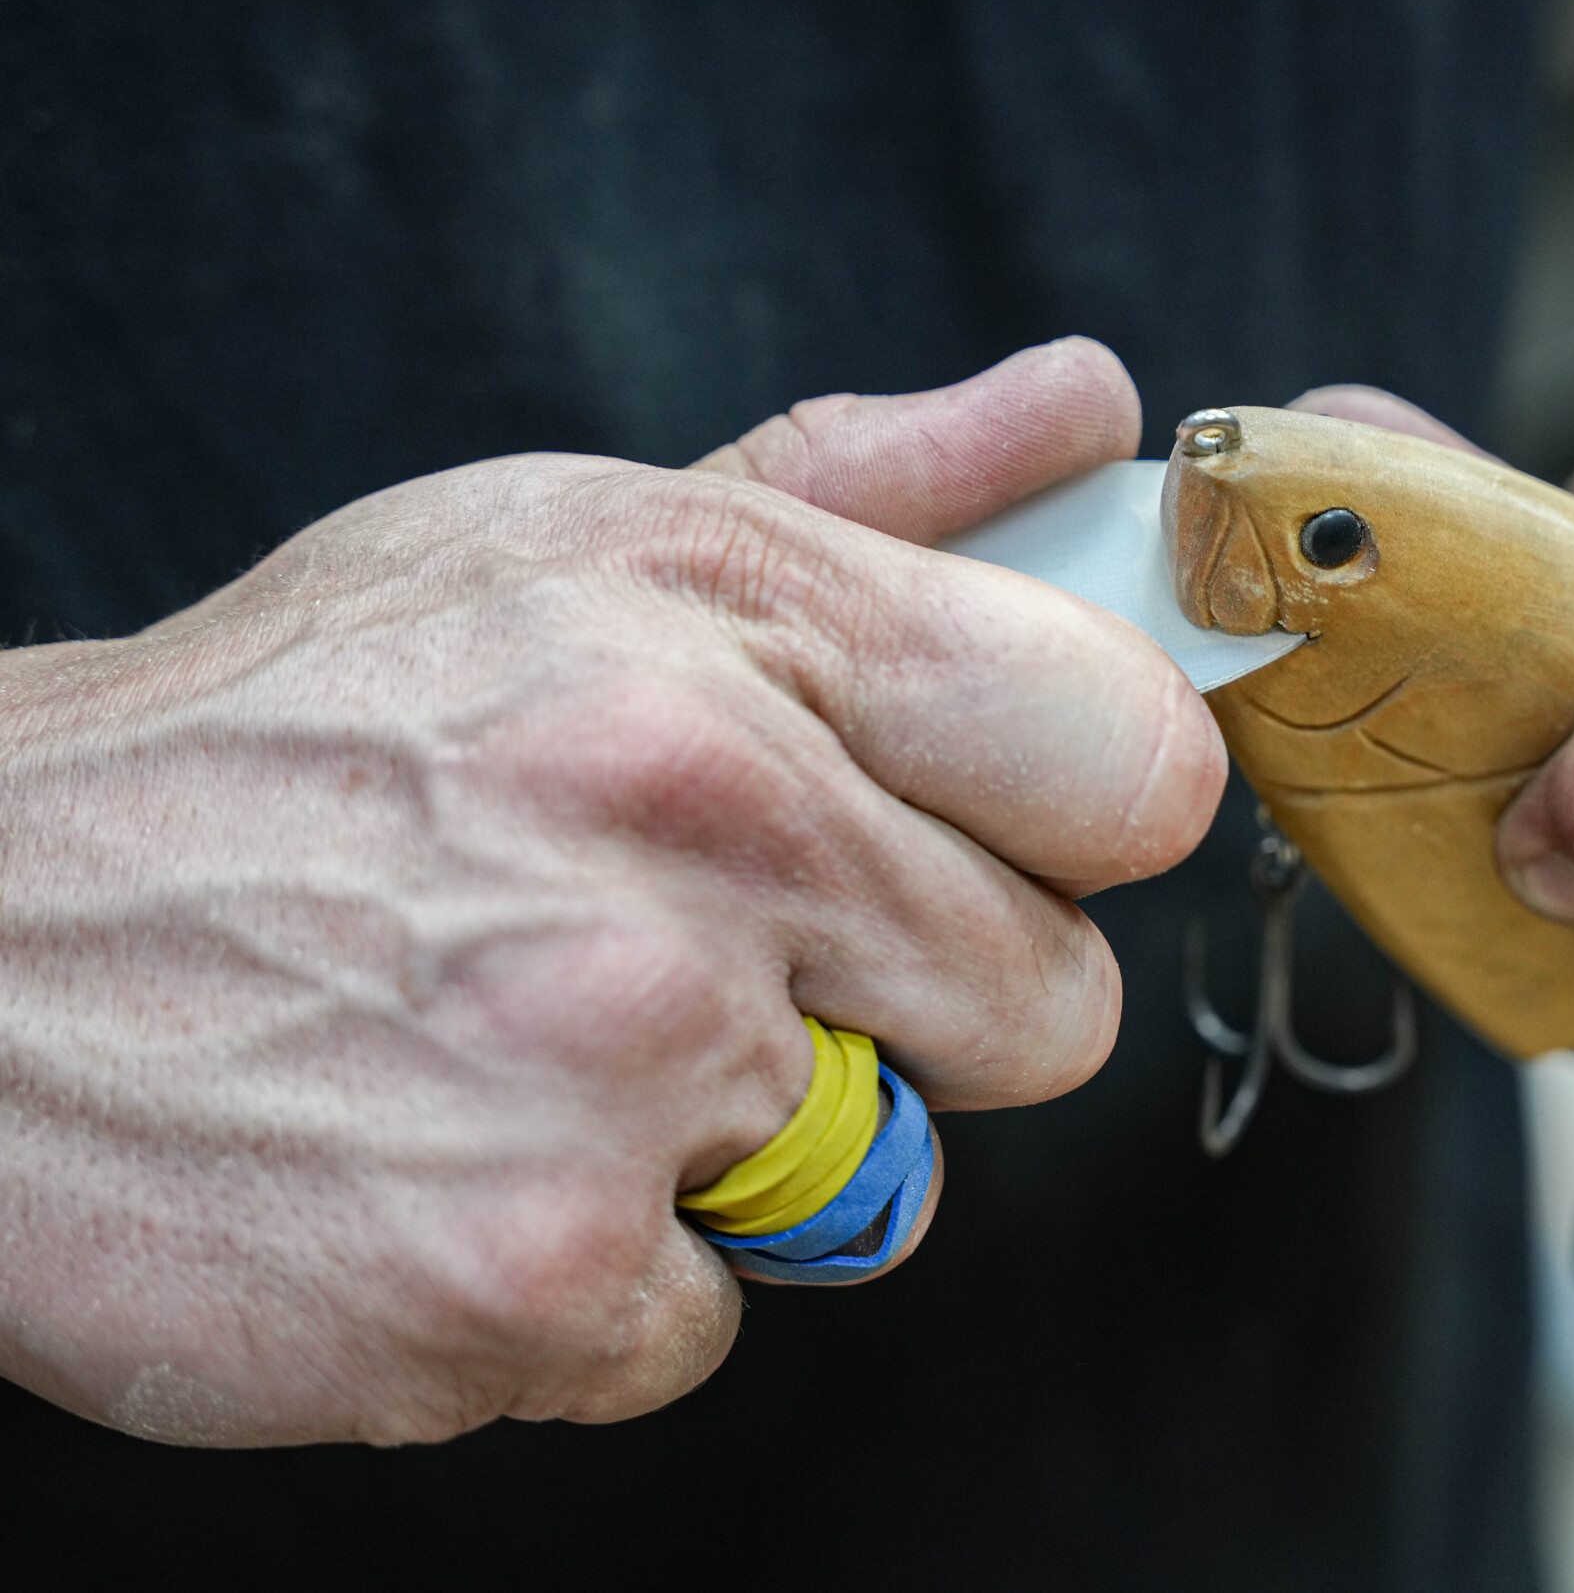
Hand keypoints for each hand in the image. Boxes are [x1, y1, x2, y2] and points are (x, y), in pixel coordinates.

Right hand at [0, 338, 1223, 1444]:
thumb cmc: (298, 740)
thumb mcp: (565, 540)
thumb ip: (869, 486)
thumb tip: (1084, 411)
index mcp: (727, 614)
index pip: (1122, 756)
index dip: (1078, 819)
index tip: (996, 833)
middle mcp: (694, 813)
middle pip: (1048, 1004)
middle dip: (909, 1002)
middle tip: (704, 949)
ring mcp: (619, 1056)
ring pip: (884, 1175)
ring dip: (740, 1144)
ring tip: (535, 1044)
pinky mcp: (533, 1273)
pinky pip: (718, 1315)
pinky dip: (601, 1276)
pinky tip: (453, 1161)